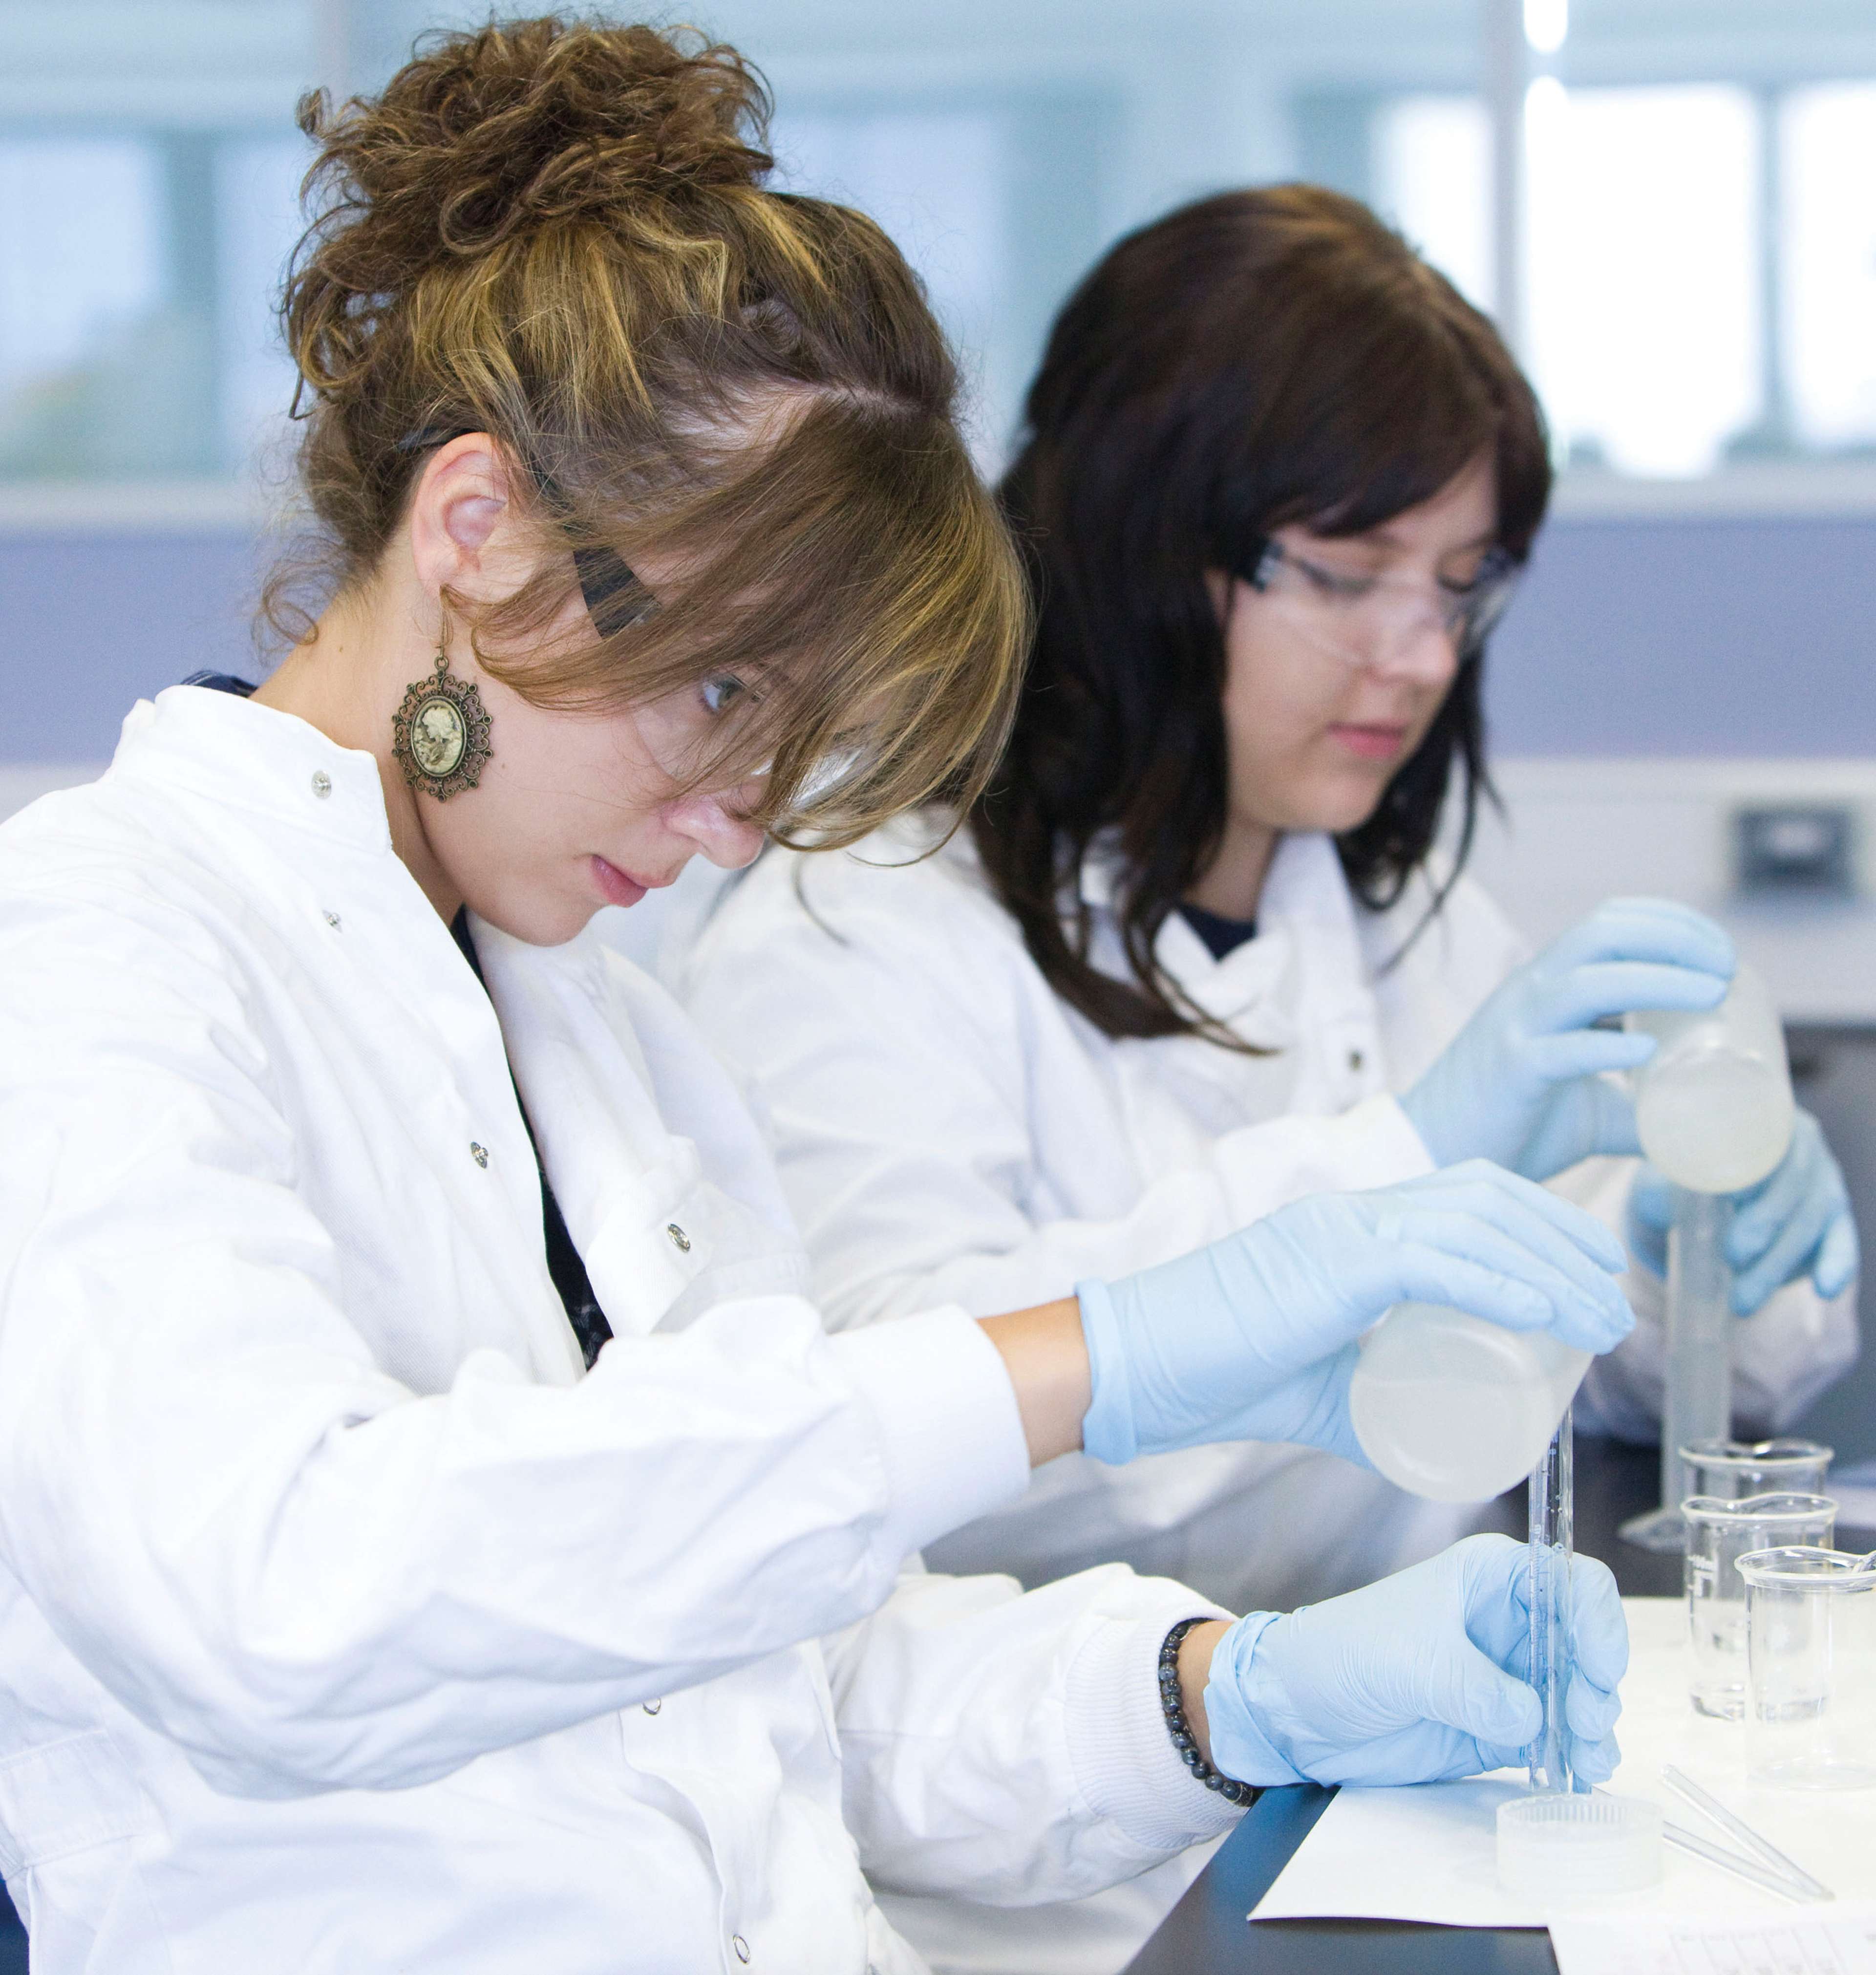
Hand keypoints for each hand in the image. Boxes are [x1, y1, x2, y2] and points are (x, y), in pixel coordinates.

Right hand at [1077, 1162, 1631, 1464]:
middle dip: (1566, 1239)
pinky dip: (1500, 1285)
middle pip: (1488, 1197)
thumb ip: (1376, 1400)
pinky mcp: (1328, 1265)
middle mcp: (1352, 1212)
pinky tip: (1550, 1312)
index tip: (1591, 1270)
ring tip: (1604, 1318)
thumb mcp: (1322, 1390)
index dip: (1542, 1221)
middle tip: (1615, 1296)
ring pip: (1476, 1224)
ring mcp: (1339, 1231)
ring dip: (1554, 1268)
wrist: (1136, 1368)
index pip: (1468, 1193)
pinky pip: (1433, 1263)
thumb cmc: (1217, 1376)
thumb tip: (1443, 1445)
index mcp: (1352, 1227)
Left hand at [1201, 1535, 1626, 1788]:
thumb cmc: (1344, 1653)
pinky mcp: (1498, 1726)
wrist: (1297, 1708)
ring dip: (1591, 1727)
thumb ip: (1477, 1689)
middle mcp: (1507, 1622)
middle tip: (1583, 1723)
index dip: (1598, 1620)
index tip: (1600, 1667)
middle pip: (1584, 1645)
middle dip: (1596, 1683)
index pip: (1570, 1583)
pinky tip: (1576, 1774)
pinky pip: (1552, 1738)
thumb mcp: (1411, 1662)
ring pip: (1576, 1695)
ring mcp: (1507, 1676)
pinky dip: (1572, 1756)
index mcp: (1489, 1577)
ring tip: (1587, 1760)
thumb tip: (1531, 1717)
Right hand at [1400, 899, 1733, 1180]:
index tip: (1723, 953)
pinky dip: (1609, 1047)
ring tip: (1712, 993)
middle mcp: (1533, 993)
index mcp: (1550, 987)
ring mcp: (1519, 1028)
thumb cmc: (1508, 1127)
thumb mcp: (1588, 1109)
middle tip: (1727, 967)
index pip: (1613, 922)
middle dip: (1676, 937)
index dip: (1674, 923)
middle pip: (1605, 931)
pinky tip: (1647, 1053)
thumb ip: (1638, 1108)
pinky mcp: (1511, 1072)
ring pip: (1589, 980)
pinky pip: (1562, 1048)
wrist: (1432, 1154)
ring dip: (1660, 979)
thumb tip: (1699, 1129)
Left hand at [1627, 1111, 1859, 1315]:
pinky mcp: (1834, 1216)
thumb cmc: (1674, 1176)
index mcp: (1758, 1118)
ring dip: (1778, 1263)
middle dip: (1764, 1226)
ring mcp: (1822, 1179)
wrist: (1690, 1197)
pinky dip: (1836, 1264)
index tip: (1731, 1197)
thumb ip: (1659, 1177)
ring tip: (1743, 1299)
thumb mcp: (1662, 1171)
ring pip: (1810, 1220)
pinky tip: (1824, 1289)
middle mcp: (1799, 1144)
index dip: (1754, 1168)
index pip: (1766, 1138)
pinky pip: (1841, 1239)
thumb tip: (1657, 1191)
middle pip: (1791, 1184)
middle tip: (1731, 1256)